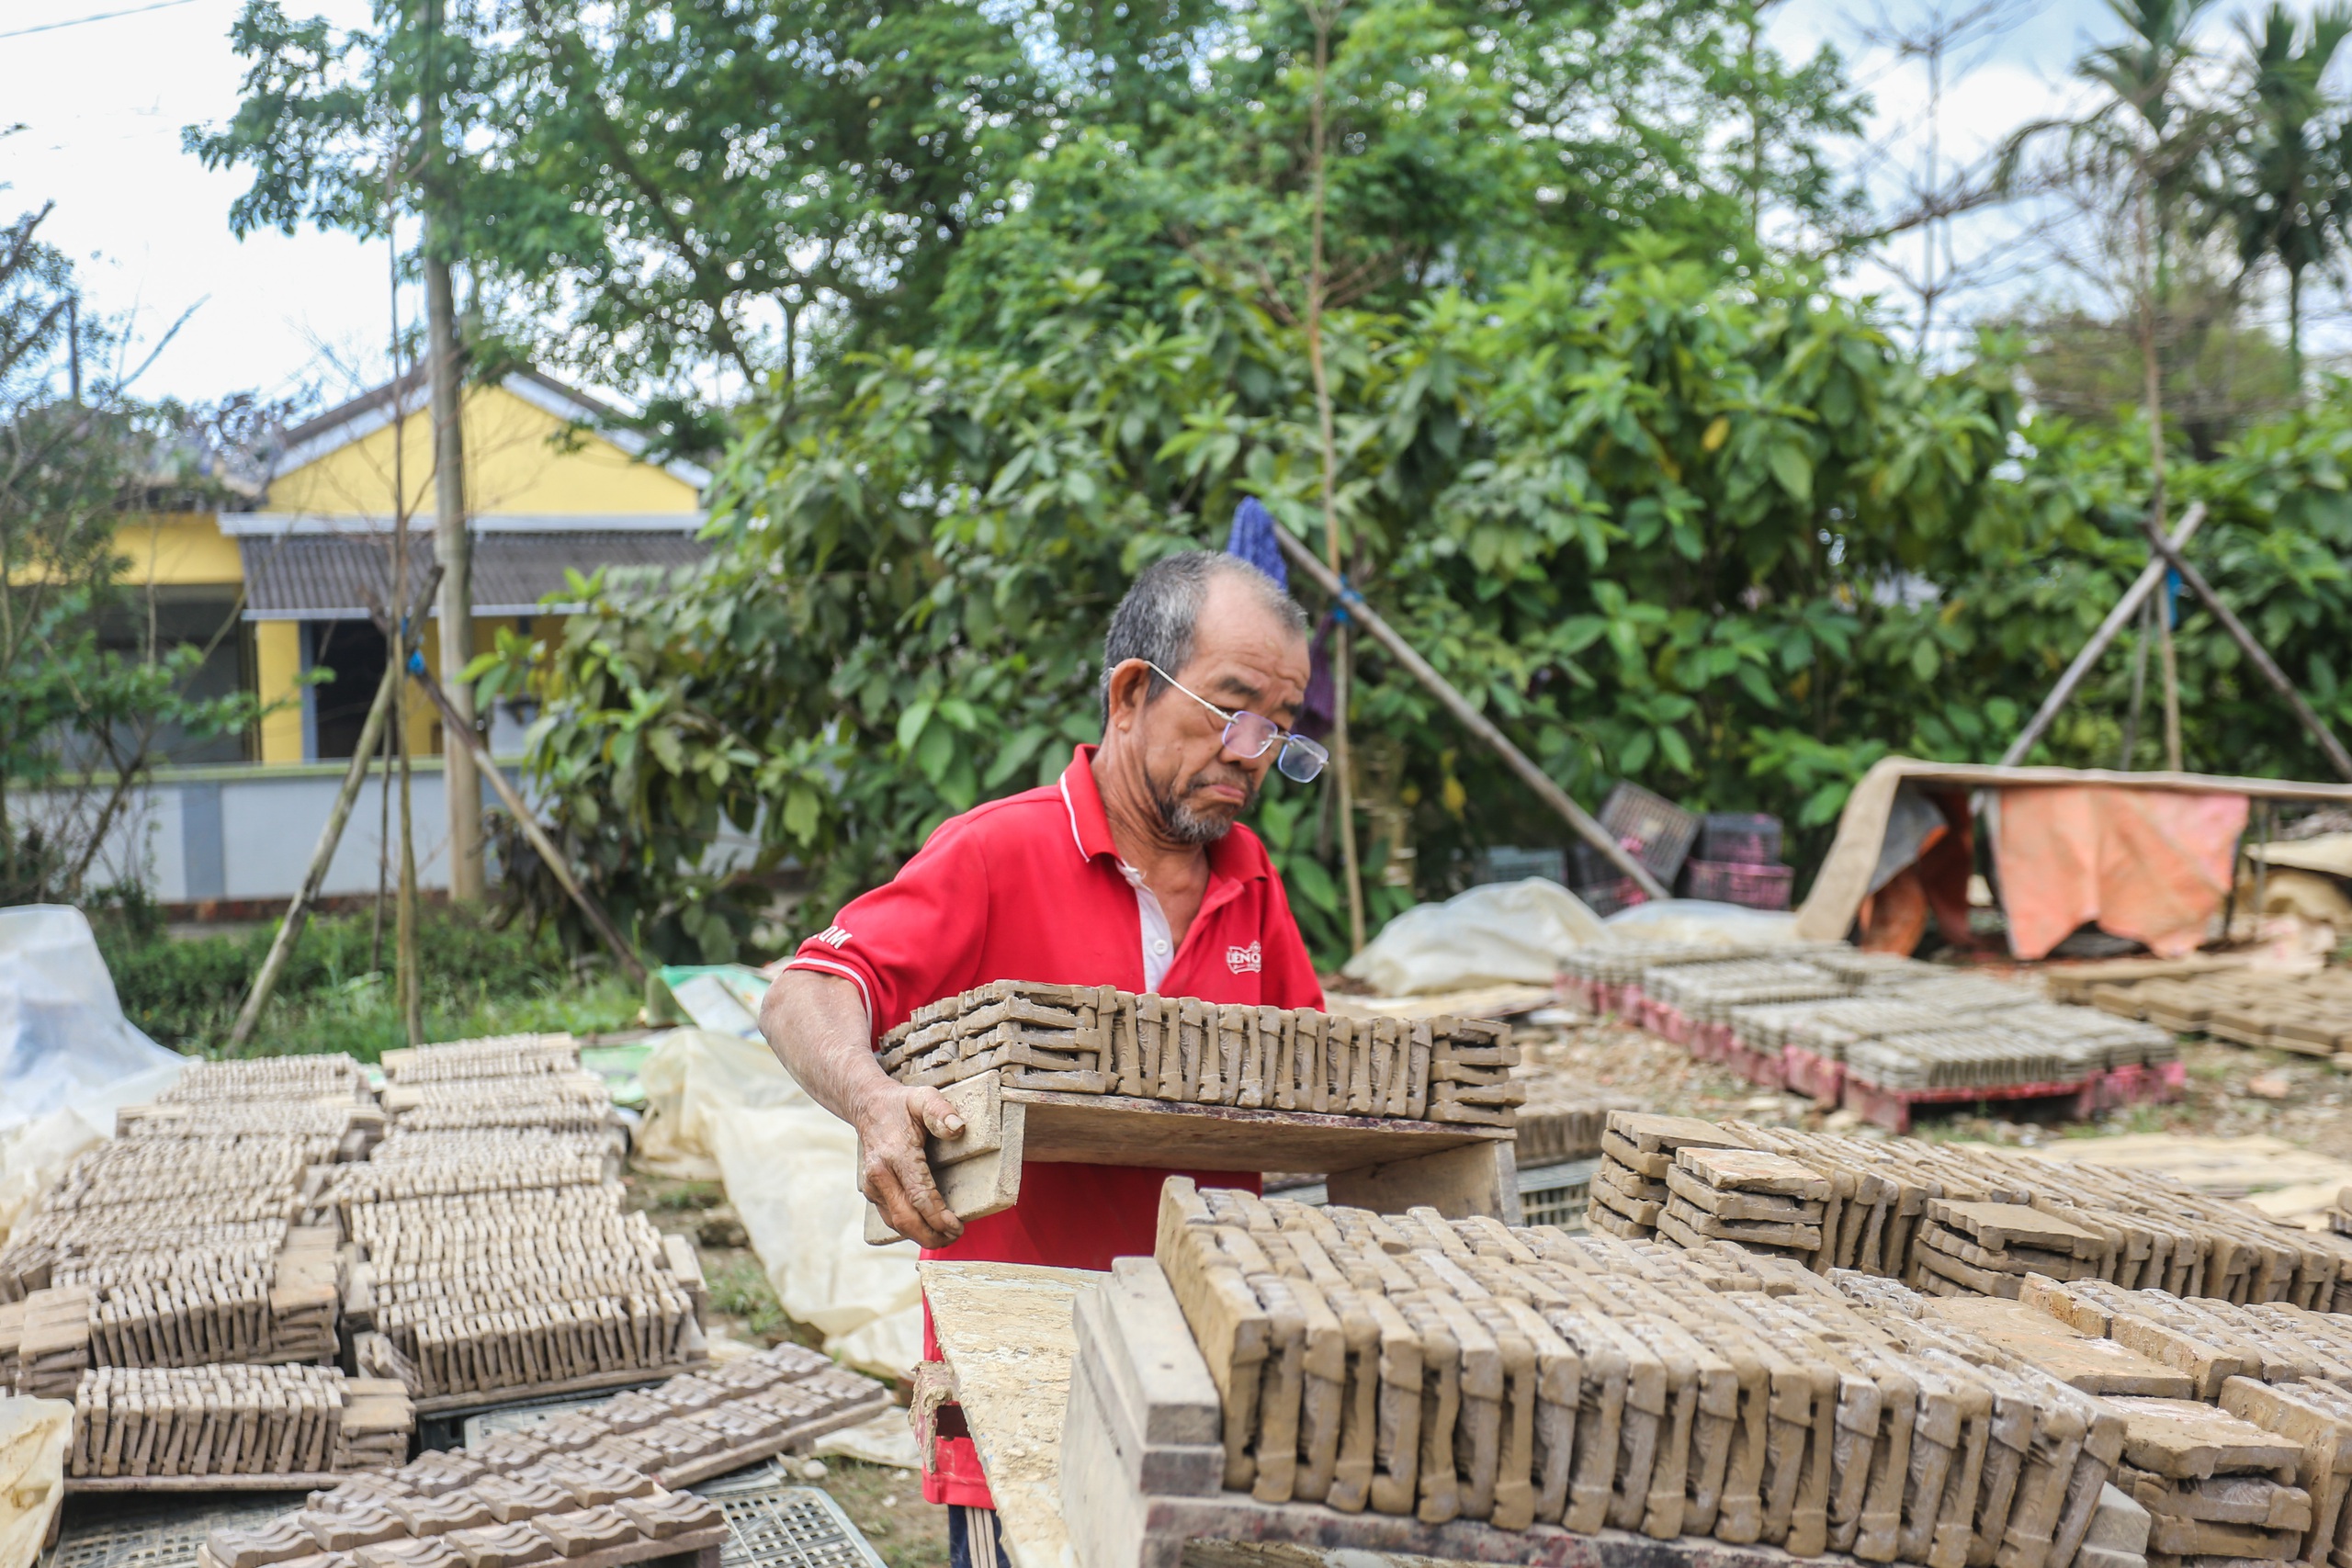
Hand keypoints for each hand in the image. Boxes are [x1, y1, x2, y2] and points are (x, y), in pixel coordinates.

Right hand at [852, 1081, 967, 1247]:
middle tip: (956, 1237)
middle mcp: (879, 1174)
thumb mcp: (923, 1098)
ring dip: (921, 1236)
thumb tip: (958, 1129)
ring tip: (946, 1237)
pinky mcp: (871, 1193)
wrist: (868, 1106)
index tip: (957, 1226)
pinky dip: (910, 1229)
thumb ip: (941, 1111)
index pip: (918, 1195)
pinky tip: (928, 1228)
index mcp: (895, 1154)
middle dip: (931, 1235)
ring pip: (896, 1223)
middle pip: (905, 1218)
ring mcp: (872, 1186)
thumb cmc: (901, 1105)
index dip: (938, 1217)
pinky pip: (891, 1218)